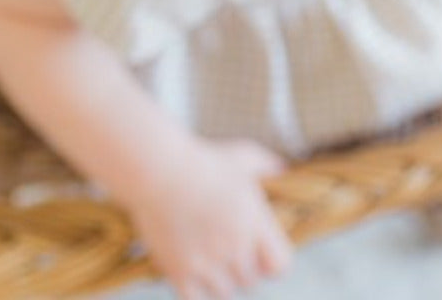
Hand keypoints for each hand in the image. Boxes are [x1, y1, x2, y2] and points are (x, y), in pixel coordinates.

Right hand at [125, 135, 293, 298]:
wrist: (159, 170)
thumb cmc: (203, 160)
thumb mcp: (243, 155)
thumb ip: (268, 165)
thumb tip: (283, 169)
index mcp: (255, 221)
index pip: (280, 265)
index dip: (274, 262)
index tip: (264, 253)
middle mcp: (234, 246)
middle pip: (251, 281)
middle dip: (246, 269)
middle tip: (233, 253)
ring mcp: (206, 262)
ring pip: (225, 294)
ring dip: (222, 282)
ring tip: (214, 263)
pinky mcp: (178, 272)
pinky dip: (198, 293)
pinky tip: (194, 274)